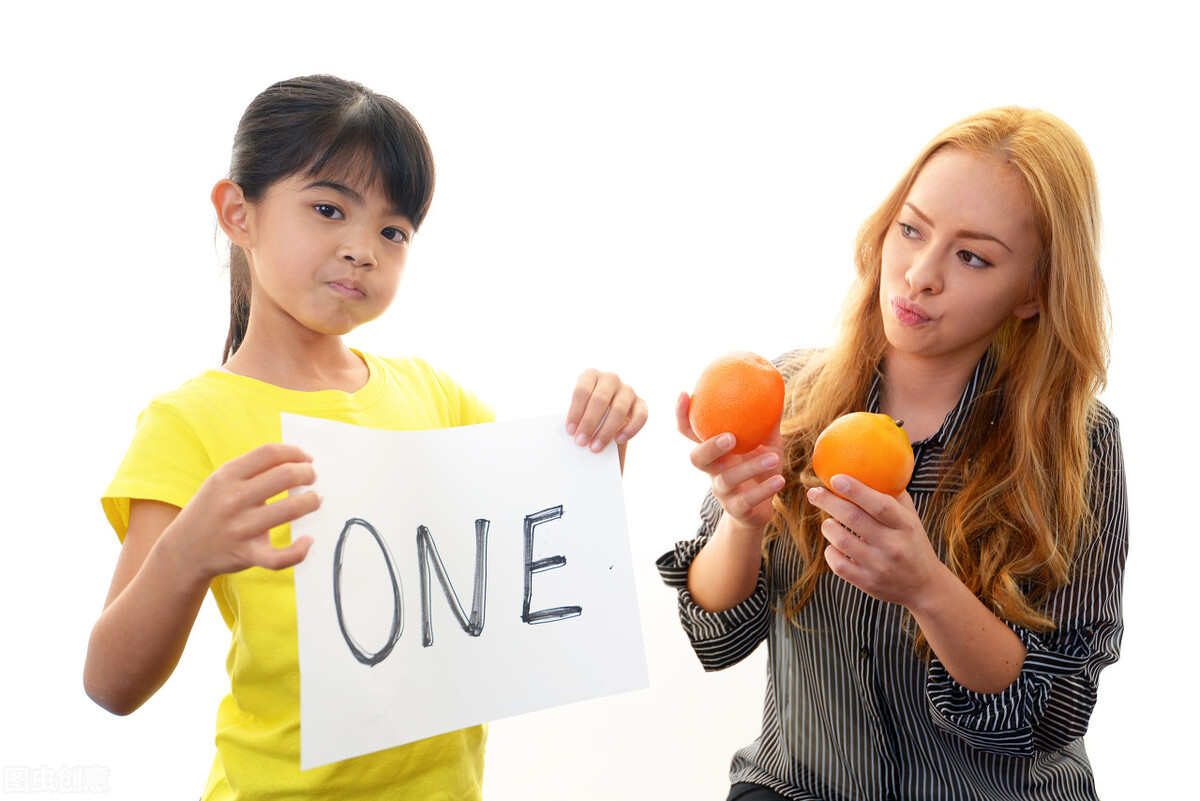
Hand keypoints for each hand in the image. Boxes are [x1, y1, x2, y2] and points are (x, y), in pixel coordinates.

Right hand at [159, 443, 321, 584]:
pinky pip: (280, 557)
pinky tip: (308, 540)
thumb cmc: (211, 509)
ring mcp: (240, 529)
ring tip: (316, 499)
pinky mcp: (246, 555)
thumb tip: (295, 460)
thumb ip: (252, 469)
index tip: (306, 458)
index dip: (295, 452)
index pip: (270, 453)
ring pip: (290, 509)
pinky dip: (299, 550)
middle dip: (308, 474)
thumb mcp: (221, 481)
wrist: (183, 550)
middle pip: (285, 476)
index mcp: (227, 476)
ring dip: (312, 501)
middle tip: (312, 477)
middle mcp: (233, 500)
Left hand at [565, 369, 647, 452]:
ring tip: (595, 447)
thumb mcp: (580, 408)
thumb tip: (575, 434)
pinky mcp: (641, 403)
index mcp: (591, 375)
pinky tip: (618, 440)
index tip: (570, 430)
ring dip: (606, 431)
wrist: (606, 414)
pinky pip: (640, 416)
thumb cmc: (587, 411)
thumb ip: (578, 417)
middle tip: (581, 441)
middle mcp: (610, 379)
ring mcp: (627, 390)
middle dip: (589, 423)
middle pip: (600, 399)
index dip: (576, 411)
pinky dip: (630, 429)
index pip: (582, 390)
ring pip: (619, 409)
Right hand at [677, 391, 784, 530]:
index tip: (683, 394)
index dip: (682, 416)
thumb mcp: (767, 443)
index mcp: (715, 451)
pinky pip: (747, 500)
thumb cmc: (761, 469)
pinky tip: (779, 480)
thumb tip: (776, 386)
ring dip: (751, 467)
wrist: (758, 511)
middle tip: (730, 437)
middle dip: (710, 446)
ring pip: (727, 480)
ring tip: (774, 458)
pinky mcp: (737, 509)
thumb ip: (768, 420)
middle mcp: (713, 470)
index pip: (691, 433)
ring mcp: (723, 492)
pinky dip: (764, 490)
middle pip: (698, 458)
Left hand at [805, 474, 941, 607]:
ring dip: (827, 526)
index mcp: (905, 525)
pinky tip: (834, 545)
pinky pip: (837, 564)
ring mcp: (880, 566)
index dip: (856, 489)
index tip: (835, 477)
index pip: (879, 504)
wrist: (924, 586)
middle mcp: (893, 545)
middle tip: (814, 493)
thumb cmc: (912, 542)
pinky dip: (830, 551)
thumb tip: (869, 465)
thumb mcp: (910, 517)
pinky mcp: (868, 583)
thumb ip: (892, 494)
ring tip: (828, 522)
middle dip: (828, 501)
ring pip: (840, 540)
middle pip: (853, 518)